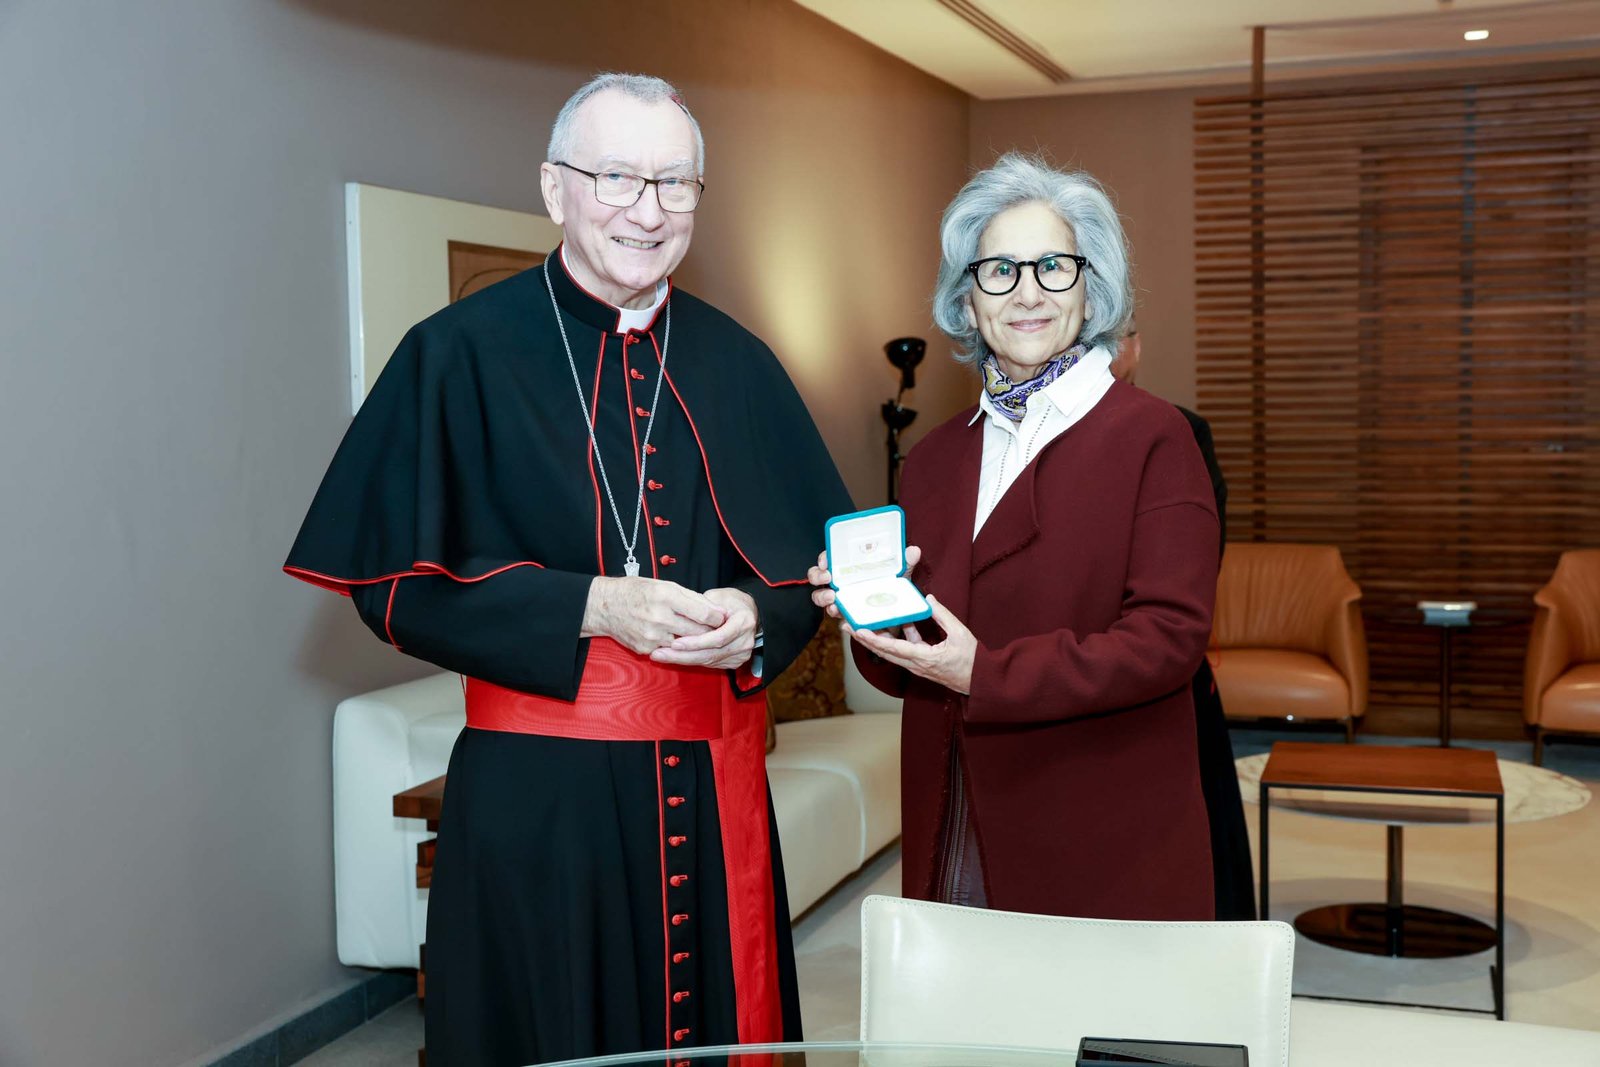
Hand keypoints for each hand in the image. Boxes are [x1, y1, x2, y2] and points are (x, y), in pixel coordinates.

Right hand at [582, 576, 725, 654]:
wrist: (604, 607)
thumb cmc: (635, 591)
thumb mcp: (663, 585)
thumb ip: (692, 598)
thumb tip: (717, 610)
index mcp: (666, 596)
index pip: (703, 614)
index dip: (717, 618)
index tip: (722, 619)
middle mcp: (659, 617)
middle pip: (697, 632)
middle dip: (709, 631)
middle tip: (715, 629)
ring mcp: (652, 636)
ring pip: (685, 644)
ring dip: (692, 640)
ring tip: (694, 633)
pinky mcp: (646, 649)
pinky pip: (669, 650)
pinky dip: (674, 645)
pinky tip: (672, 636)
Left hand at [650, 587, 759, 669]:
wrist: (749, 613)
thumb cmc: (732, 601)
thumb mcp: (718, 596)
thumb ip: (702, 606)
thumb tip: (680, 615)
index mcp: (743, 623)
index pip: (718, 637)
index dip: (696, 642)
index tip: (675, 643)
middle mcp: (744, 642)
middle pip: (711, 654)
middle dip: (683, 655)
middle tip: (659, 653)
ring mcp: (741, 654)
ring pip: (708, 661)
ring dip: (683, 660)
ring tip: (661, 656)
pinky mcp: (734, 662)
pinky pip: (710, 664)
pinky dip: (692, 661)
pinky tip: (675, 658)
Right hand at [808, 545, 921, 618]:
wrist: (898, 615)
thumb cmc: (892, 587)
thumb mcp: (900, 574)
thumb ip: (905, 563)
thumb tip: (913, 550)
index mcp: (848, 567)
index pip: (830, 558)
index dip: (824, 558)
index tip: (827, 561)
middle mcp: (839, 582)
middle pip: (817, 576)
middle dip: (818, 576)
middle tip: (828, 579)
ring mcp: (840, 599)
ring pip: (820, 598)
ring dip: (823, 598)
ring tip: (834, 600)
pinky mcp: (845, 616)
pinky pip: (836, 617)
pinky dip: (839, 618)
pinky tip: (845, 620)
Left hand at [846, 594, 974, 694]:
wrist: (981, 682)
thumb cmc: (972, 661)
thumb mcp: (960, 634)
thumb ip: (943, 615)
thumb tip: (929, 599)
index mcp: (924, 658)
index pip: (893, 649)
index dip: (874, 640)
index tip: (858, 631)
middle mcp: (916, 665)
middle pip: (884, 652)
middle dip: (865, 639)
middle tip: (848, 626)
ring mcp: (917, 666)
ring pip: (892, 652)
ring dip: (877, 639)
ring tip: (862, 625)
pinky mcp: (922, 664)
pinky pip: (905, 650)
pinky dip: (898, 638)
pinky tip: (900, 622)